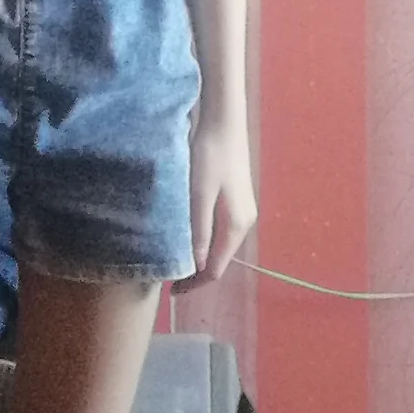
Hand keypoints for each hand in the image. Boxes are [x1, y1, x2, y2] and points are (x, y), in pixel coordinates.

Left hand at [173, 116, 256, 292]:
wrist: (224, 122)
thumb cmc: (210, 156)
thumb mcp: (199, 194)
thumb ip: (198, 230)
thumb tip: (196, 267)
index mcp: (236, 226)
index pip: (215, 268)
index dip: (194, 283)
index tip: (171, 290)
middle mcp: (244, 223)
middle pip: (219, 258)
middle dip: (196, 271)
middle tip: (169, 275)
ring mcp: (242, 210)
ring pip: (219, 244)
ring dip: (199, 254)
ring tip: (175, 256)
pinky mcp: (235, 198)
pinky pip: (219, 229)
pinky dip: (204, 238)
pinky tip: (187, 234)